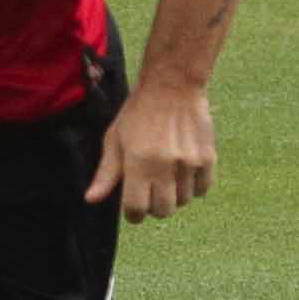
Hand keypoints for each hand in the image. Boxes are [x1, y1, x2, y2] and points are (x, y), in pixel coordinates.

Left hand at [84, 80, 215, 221]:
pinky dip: (192, 188)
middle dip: (153, 207)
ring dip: (173, 196)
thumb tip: (91, 200)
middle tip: (150, 191)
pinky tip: (183, 173)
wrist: (172, 86)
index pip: (136, 209)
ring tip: (166, 176)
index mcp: (138, 163)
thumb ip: (106, 173)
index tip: (133, 208)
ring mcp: (189, 163)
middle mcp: (165, 166)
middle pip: (162, 211)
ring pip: (182, 201)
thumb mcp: (114, 140)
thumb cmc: (138, 113)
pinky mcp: (207, 158)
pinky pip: (202, 190)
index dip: (133, 214)